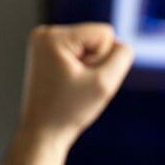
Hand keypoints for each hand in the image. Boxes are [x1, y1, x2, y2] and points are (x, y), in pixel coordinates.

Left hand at [17, 23, 133, 143]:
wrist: (42, 132)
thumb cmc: (69, 110)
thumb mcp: (104, 83)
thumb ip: (121, 56)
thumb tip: (122, 44)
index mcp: (53, 36)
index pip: (105, 33)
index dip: (103, 60)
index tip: (83, 80)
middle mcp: (44, 33)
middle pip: (96, 37)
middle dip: (94, 63)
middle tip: (77, 85)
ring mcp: (43, 42)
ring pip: (89, 45)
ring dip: (88, 67)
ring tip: (71, 86)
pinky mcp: (46, 52)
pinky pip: (79, 52)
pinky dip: (80, 69)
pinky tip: (68, 83)